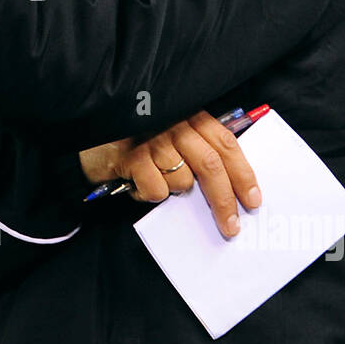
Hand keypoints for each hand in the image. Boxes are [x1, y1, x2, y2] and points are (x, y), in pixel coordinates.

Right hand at [79, 110, 261, 237]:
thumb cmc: (136, 134)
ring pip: (182, 182)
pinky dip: (148, 194)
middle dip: (224, 201)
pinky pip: (155, 191)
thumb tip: (232, 183)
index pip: (226, 145)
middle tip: (231, 227)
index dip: (244, 174)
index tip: (253, 201)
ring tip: (156, 180)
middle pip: (211, 167)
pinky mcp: (131, 156)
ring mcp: (152, 139)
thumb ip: (198, 147)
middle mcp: (174, 125)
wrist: (90, 127)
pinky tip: (136, 182)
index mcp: (191, 116)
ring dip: (173, 191)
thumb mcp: (172, 132)